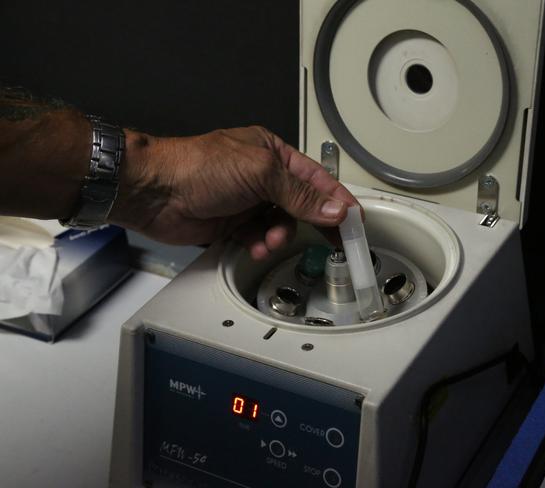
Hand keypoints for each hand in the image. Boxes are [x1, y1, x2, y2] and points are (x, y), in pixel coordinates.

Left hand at [109, 126, 358, 258]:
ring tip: (269, 238)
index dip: (337, 199)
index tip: (354, 220)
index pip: (316, 178)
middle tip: (331, 241)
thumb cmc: (197, 167)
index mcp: (272, 153)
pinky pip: (260, 237)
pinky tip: (255, 244)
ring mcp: (247, 201)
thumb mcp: (259, 173)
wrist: (153, 192)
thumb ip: (299, 193)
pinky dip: (261, 243)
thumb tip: (333, 208)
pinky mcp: (233, 223)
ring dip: (280, 235)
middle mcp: (262, 177)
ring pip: (281, 224)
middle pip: (301, 204)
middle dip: (311, 222)